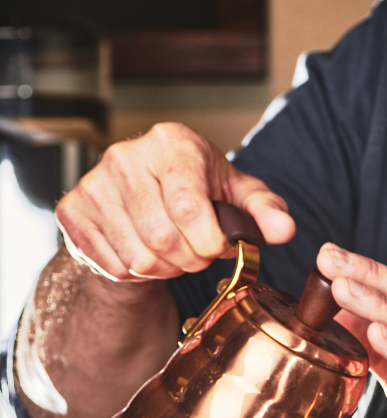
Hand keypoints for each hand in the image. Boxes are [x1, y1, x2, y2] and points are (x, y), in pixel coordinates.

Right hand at [55, 122, 295, 280]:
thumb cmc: (196, 195)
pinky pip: (114, 265)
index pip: (188, 206)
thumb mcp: (236, 196)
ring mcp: (94, 183)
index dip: (208, 241)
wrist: (139, 202)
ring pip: (139, 257)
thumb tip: (284, 230)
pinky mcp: (73, 210)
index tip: (218, 247)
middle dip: (190, 259)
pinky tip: (145, 253)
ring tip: (173, 253)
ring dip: (165, 269)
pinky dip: (137, 274)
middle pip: (163, 238)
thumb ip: (264, 211)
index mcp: (171, 143)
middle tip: (197, 254)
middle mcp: (126, 156)